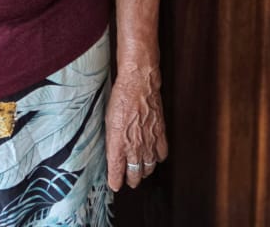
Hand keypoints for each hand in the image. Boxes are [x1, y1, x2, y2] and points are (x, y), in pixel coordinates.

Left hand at [105, 62, 167, 190]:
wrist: (139, 84)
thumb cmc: (120, 98)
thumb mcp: (108, 121)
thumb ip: (111, 140)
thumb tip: (113, 151)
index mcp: (117, 144)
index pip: (116, 173)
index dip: (116, 182)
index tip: (115, 185)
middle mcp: (133, 147)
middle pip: (134, 175)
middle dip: (131, 180)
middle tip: (129, 180)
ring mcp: (149, 142)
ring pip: (148, 168)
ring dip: (144, 171)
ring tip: (141, 171)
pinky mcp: (160, 135)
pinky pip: (161, 155)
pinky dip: (158, 158)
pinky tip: (154, 156)